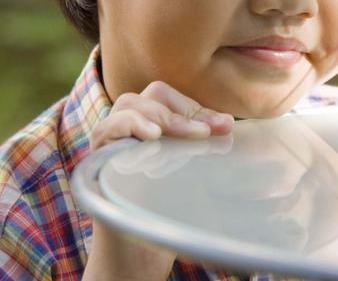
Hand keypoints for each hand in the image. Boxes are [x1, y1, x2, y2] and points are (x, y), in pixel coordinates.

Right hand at [83, 81, 233, 280]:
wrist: (140, 254)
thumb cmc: (170, 210)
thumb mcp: (194, 172)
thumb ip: (206, 147)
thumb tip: (227, 124)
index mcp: (154, 127)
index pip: (170, 97)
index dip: (196, 108)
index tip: (224, 127)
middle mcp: (130, 131)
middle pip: (151, 95)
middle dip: (183, 111)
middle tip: (205, 134)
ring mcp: (111, 145)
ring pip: (128, 106)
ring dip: (163, 117)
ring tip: (187, 135)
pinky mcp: (98, 163)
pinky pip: (106, 130)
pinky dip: (129, 125)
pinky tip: (152, 136)